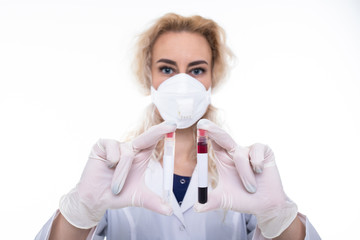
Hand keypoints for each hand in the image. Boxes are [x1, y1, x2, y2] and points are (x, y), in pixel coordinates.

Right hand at [59, 122, 175, 228]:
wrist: (95, 200)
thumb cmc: (117, 195)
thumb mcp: (138, 198)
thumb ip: (154, 202)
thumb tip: (170, 211)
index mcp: (141, 156)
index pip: (154, 141)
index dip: (164, 132)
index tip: (174, 125)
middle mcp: (130, 148)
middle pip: (147, 137)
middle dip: (159, 131)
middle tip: (172, 124)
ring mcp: (116, 145)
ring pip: (128, 154)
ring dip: (122, 174)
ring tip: (116, 186)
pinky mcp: (102, 145)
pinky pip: (113, 150)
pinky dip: (112, 162)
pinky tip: (106, 167)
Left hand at [194, 119, 297, 237]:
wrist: (266, 205)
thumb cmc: (244, 199)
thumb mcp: (224, 200)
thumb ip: (211, 202)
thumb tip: (197, 208)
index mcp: (223, 159)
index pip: (212, 143)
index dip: (205, 135)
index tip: (198, 127)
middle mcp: (235, 152)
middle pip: (222, 137)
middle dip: (213, 130)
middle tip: (203, 125)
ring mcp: (250, 150)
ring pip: (240, 155)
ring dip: (244, 175)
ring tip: (250, 188)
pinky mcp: (264, 151)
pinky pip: (256, 152)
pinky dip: (256, 165)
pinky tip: (260, 173)